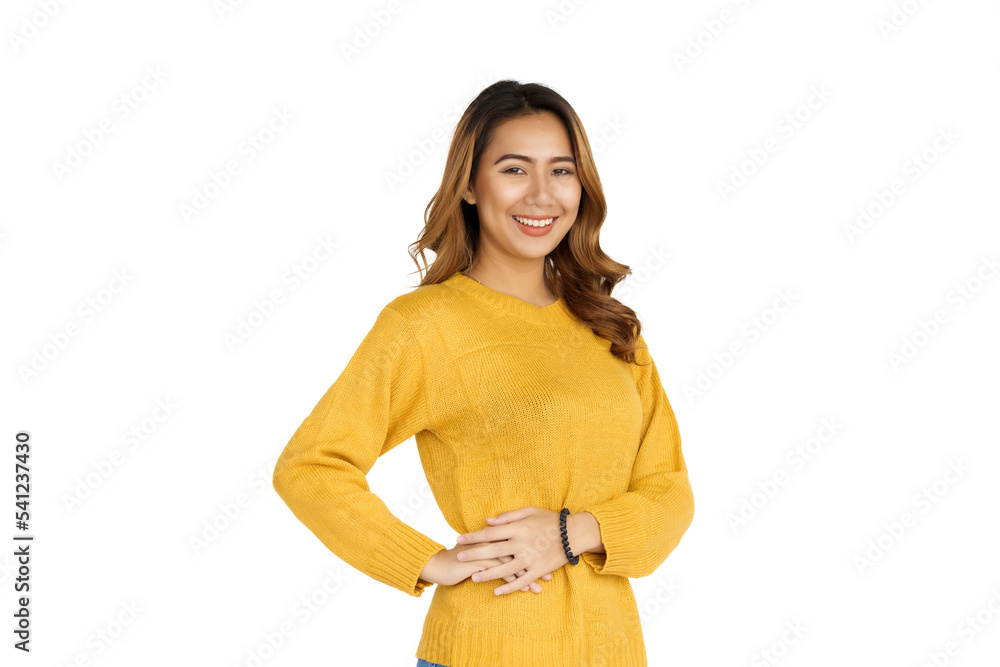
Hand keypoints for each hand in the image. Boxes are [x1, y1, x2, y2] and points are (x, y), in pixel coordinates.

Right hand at [420, 541, 551, 592]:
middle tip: (548, 575)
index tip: (545, 559)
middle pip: (519, 551)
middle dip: (535, 564)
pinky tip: (522, 589)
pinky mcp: (479, 565)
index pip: (516, 540)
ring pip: (512, 563)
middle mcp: (490, 543)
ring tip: (539, 587)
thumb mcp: (475, 547)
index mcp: (492, 536)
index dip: (532, 549)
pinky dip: (513, 582)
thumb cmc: (457, 556)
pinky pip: (501, 573)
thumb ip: (490, 541)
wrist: (436, 563)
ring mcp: (485, 553)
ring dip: (527, 576)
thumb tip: (505, 546)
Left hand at [455, 506, 569, 595]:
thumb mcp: (529, 511)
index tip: (460, 539)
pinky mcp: (538, 570)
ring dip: (488, 574)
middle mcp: (522, 543)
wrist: (574, 534)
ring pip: (505, 568)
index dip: (474, 536)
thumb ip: (508, 517)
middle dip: (475, 554)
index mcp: (518, 528)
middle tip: (459, 557)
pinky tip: (496, 591)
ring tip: (473, 577)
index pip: (490, 533)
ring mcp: (530, 558)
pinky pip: (522, 580)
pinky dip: (509, 587)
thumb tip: (487, 521)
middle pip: (494, 550)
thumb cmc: (550, 519)